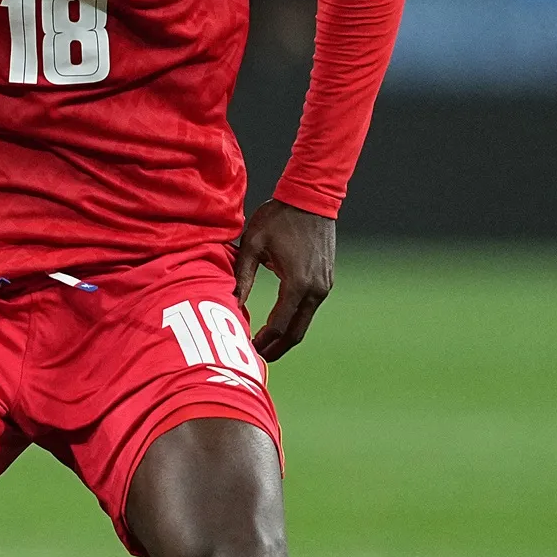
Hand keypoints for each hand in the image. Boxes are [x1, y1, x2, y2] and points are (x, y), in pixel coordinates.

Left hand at [233, 200, 335, 360]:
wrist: (311, 198)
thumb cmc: (277, 218)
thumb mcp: (252, 245)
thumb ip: (241, 277)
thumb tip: (230, 305)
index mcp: (297, 283)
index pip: (280, 326)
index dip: (264, 342)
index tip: (246, 349)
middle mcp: (316, 289)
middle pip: (297, 333)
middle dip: (277, 348)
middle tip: (256, 358)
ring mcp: (324, 286)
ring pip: (304, 322)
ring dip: (285, 336)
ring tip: (263, 345)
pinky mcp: (326, 280)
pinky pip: (309, 309)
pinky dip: (294, 321)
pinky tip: (277, 324)